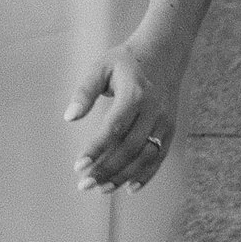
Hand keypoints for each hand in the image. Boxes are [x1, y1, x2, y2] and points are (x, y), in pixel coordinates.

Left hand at [65, 40, 180, 192]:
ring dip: (124, 176)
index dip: (96, 149)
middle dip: (107, 169)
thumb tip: (69, 117)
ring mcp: (165, 121)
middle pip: (130, 147)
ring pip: (146, 156)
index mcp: (135, 94)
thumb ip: (84, 92)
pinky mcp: (171, 128)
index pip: (114, 128)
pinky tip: (129, 187)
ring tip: (102, 189)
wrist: (164, 52)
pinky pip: (160, 156)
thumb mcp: (100, 67)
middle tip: (84, 184)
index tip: (78, 166)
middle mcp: (153, 110)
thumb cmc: (125, 61)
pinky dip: (146, 174)